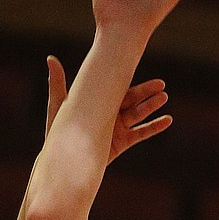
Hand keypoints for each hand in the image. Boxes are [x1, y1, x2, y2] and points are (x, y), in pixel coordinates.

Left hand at [44, 55, 171, 162]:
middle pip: (132, 100)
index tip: (140, 70)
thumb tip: (51, 58)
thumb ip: (57, 83)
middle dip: (147, 93)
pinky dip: (154, 127)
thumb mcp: (59, 106)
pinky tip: (167, 120)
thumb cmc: (58, 133)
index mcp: (98, 102)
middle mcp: (110, 114)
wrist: (64, 161)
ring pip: (138, 115)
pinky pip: (141, 134)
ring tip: (164, 99)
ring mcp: (117, 129)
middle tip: (161, 86)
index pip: (118, 88)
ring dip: (151, 107)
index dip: (131, 80)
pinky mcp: (121, 143)